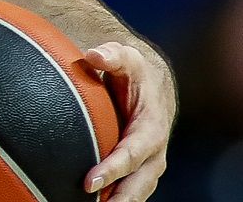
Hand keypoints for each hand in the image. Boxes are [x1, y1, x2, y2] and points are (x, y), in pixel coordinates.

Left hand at [82, 41, 174, 199]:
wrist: (153, 85)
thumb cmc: (135, 72)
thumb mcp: (126, 58)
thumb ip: (111, 55)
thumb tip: (93, 55)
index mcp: (151, 128)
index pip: (131, 154)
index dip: (112, 169)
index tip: (89, 181)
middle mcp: (154, 151)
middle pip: (138, 183)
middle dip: (118, 198)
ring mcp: (148, 163)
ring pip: (137, 191)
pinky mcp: (139, 169)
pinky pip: (130, 190)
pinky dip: (116, 198)